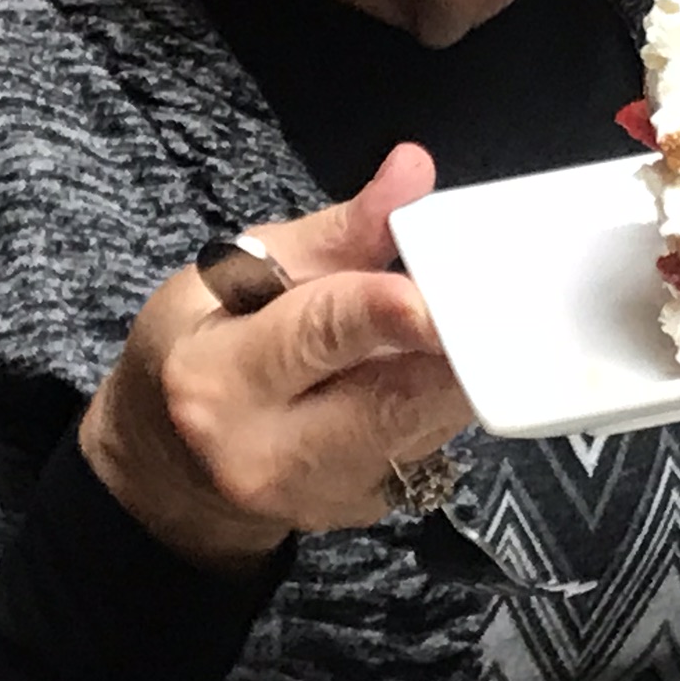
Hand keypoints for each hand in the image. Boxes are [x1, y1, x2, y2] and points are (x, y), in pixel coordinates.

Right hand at [79, 143, 473, 567]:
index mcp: (220, 378)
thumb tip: (413, 168)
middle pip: (392, 400)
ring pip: (426, 426)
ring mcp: (321, 496)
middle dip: (456, 348)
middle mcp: (269, 452)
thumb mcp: (237, 269)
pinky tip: (442, 364)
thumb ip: (339, 229)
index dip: (382, 313)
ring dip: (462, 368)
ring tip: (484, 313)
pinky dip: (445, 400)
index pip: (319, 335)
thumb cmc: (200, 343)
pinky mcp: (362, 511)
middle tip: (507, 296)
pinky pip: (428, 448)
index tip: (432, 297)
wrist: (172, 465)